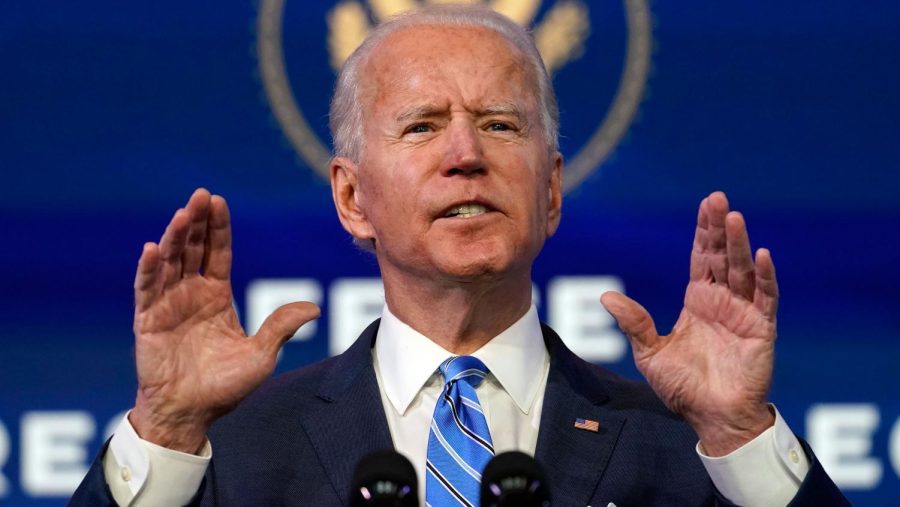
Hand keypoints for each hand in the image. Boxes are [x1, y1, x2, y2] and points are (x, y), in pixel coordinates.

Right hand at [129, 189, 319, 453]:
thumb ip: (281, 327)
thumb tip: (315, 308)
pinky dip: (149, 268)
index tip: (219, 200)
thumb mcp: (261, 355)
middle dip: (196, 221)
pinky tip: (153, 248)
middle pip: (192, 249)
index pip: (217, 253)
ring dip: (174, 237)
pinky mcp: (148, 321)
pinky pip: (147, 289)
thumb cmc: (225, 388)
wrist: (191, 414)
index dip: (217, 228)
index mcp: (216, 296)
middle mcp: (190, 294)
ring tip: (182, 214)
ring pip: (170, 262)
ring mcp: (167, 305)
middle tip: (200, 195)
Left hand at [601, 191, 777, 455]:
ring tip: (734, 218)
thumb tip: (606, 296)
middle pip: (722, 256)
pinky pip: (765, 299)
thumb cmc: (683, 388)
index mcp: (698, 302)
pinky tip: (762, 256)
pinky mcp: (760, 329)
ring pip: (743, 271)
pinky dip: (764, 278)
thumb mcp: (650, 353)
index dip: (703, 232)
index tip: (706, 204)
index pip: (702, 258)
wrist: (711, 418)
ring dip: (740, 244)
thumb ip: (634, 323)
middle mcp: (722, 301)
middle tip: (718, 199)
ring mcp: (743, 313)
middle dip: (720, 228)